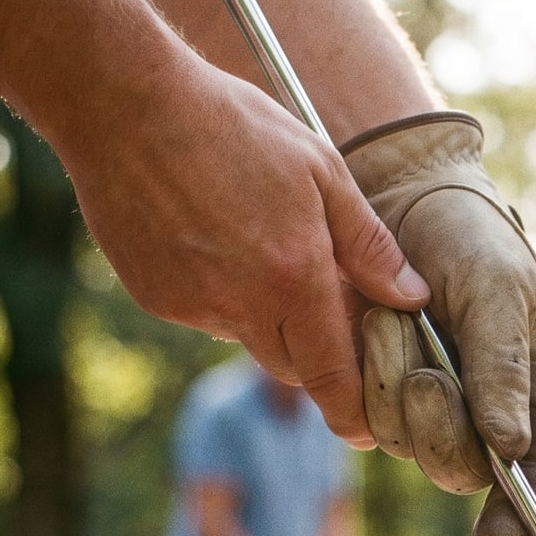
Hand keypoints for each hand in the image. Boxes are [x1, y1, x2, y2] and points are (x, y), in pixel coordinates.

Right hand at [46, 57, 428, 448]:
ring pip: (248, 337)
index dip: (354, 415)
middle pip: (294, 365)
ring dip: (266, 314)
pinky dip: (221, 294)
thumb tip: (410, 296)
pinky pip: (205, 315)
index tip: (367, 431)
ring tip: (256, 238)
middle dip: (316, 349)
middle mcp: (241, 304)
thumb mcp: (320, 170)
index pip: (332, 377)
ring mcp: (192, 306)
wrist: (124, 104)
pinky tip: (211, 236)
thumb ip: (368, 244)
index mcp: (293, 277)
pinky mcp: (155, 298)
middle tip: (323, 295)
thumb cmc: (231, 126)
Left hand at [343, 113, 535, 535]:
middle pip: (460, 472)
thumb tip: (511, 447)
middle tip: (426, 375)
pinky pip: (362, 413)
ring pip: (406, 444)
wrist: (404, 197)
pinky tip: (374, 322)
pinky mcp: (378, 392)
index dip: (518, 524)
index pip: (534, 478)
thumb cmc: (473, 242)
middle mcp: (485, 413)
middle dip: (439, 431)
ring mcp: (428, 407)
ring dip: (395, 384)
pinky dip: (366, 370)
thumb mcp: (500, 292)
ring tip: (398, 317)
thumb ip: (504, 368)